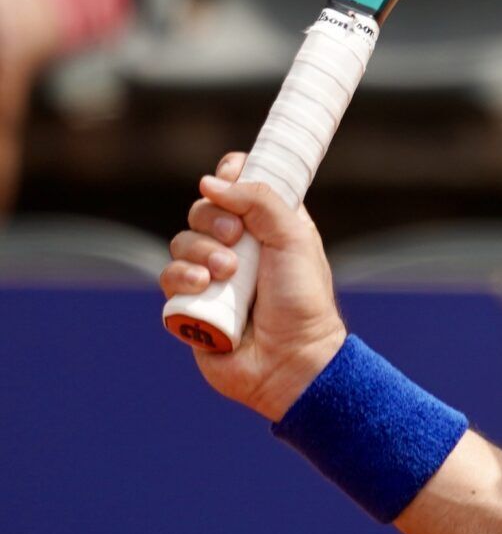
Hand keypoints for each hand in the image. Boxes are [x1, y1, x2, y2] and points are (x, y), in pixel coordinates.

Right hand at [162, 152, 347, 422]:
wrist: (290, 358)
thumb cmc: (301, 299)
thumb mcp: (292, 237)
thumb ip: (259, 200)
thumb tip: (210, 181)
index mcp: (269, 223)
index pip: (239, 184)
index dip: (230, 175)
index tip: (231, 175)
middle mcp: (239, 245)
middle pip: (203, 208)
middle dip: (214, 218)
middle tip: (237, 239)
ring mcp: (212, 274)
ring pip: (182, 241)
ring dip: (201, 251)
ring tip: (227, 273)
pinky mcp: (190, 303)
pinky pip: (169, 276)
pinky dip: (182, 276)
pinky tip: (202, 286)